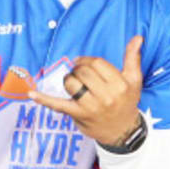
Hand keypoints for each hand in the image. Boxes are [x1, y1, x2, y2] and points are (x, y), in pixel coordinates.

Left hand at [29, 36, 144, 147]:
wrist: (122, 131)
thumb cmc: (127, 102)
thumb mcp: (134, 80)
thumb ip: (133, 58)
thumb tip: (138, 37)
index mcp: (120, 84)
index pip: (98, 63)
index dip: (88, 60)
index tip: (85, 63)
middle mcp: (106, 95)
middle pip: (84, 72)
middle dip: (79, 69)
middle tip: (80, 73)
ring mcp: (91, 106)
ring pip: (71, 83)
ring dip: (69, 79)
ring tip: (74, 83)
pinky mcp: (77, 114)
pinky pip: (57, 104)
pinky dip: (43, 99)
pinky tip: (31, 93)